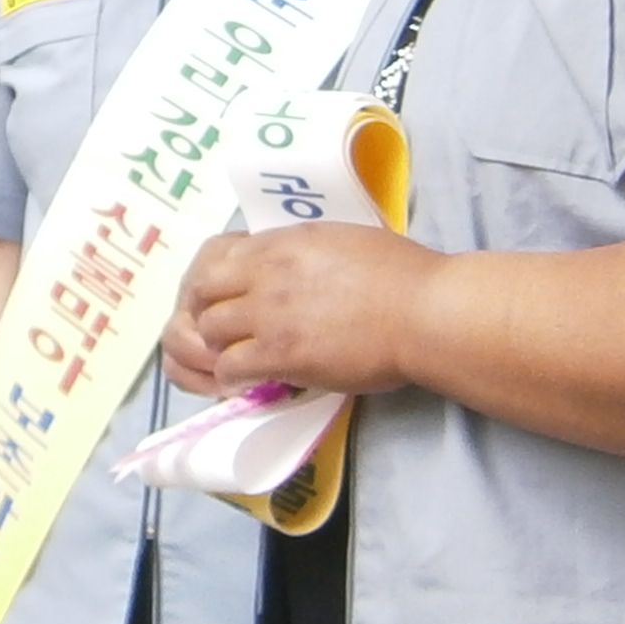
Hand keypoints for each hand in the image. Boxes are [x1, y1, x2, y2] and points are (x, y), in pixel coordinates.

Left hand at [167, 224, 444, 399]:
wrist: (423, 312)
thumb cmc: (401, 275)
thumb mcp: (342, 241)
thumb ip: (304, 251)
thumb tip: (292, 266)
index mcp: (282, 241)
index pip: (218, 254)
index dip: (214, 280)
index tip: (225, 299)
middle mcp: (266, 272)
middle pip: (202, 292)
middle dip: (205, 313)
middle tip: (222, 334)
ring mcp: (269, 313)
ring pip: (209, 330)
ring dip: (219, 348)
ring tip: (238, 360)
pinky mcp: (280, 353)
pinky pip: (230, 367)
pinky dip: (233, 378)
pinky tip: (250, 382)